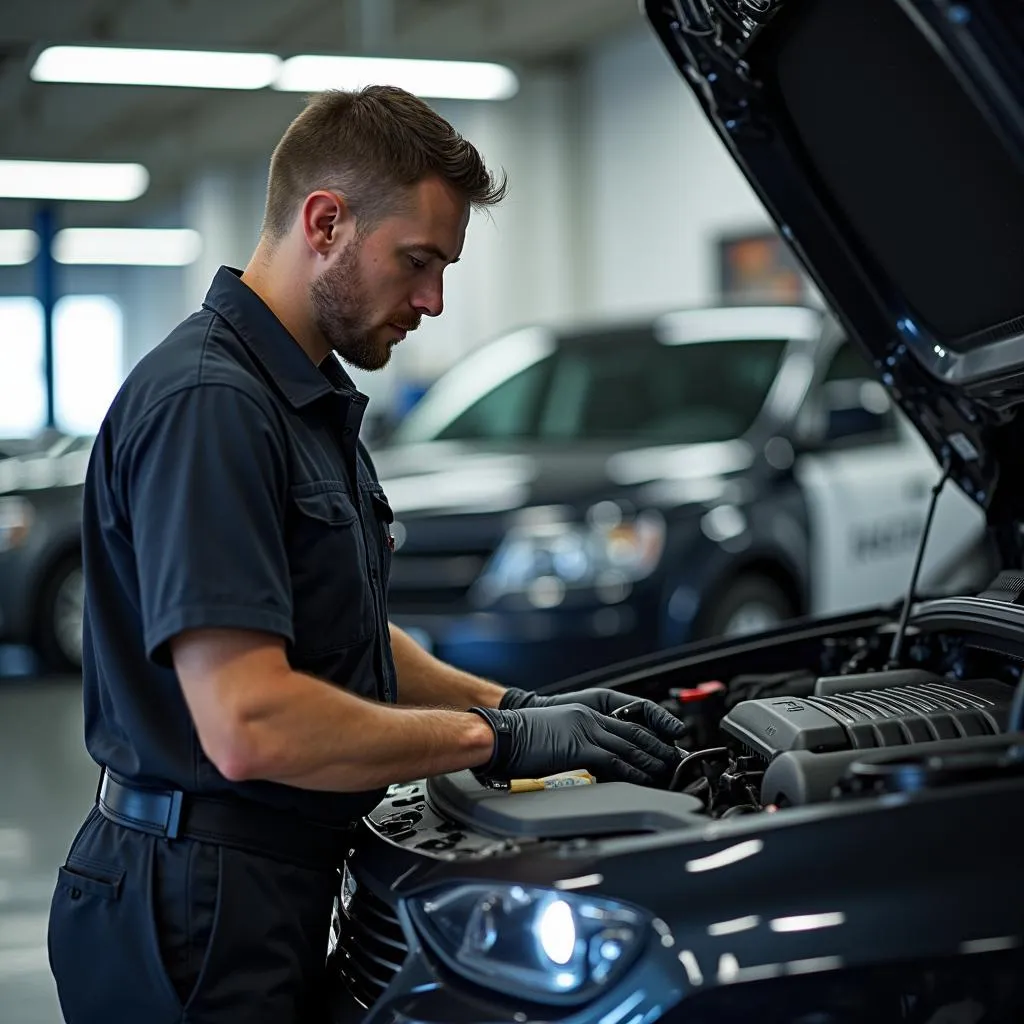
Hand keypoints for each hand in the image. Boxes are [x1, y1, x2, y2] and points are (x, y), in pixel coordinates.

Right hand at [470, 703, 679, 784]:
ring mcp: (585, 731)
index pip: (623, 724)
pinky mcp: (580, 747)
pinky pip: (616, 760)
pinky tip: (647, 779)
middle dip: (658, 747)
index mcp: (582, 714)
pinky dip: (635, 770)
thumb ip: (573, 746)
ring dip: (654, 760)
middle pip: (633, 732)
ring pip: (630, 745)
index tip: (661, 749)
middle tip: (677, 760)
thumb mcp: (553, 738)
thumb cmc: (517, 739)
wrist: (501, 733)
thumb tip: (586, 764)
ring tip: (670, 772)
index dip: (646, 737)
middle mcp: (588, 718)